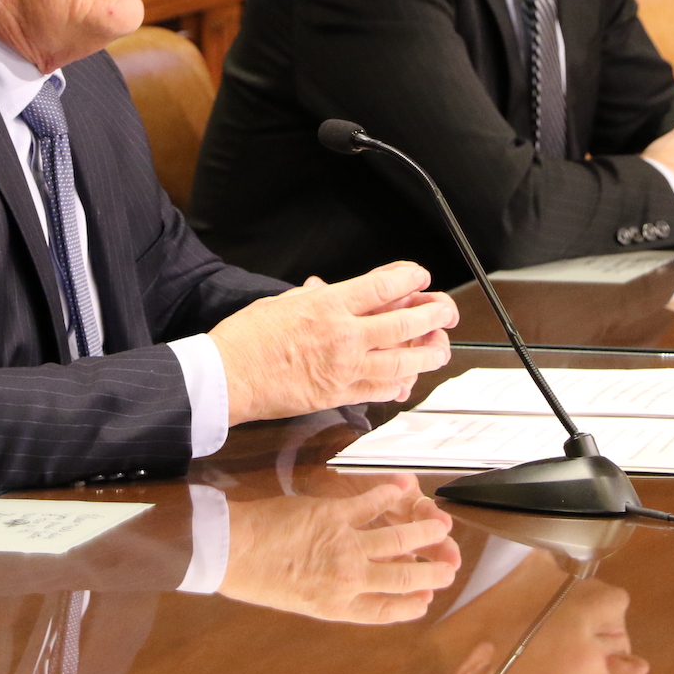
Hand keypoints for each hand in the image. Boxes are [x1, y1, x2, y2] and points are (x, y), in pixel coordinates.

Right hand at [210, 261, 456, 425]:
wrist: (227, 377)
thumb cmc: (246, 339)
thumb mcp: (283, 303)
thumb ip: (317, 298)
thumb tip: (333, 291)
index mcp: (328, 306)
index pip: (383, 286)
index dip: (410, 279)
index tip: (420, 277)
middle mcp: (343, 336)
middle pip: (404, 323)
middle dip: (433, 315)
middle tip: (446, 311)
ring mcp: (344, 369)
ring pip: (401, 361)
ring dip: (427, 354)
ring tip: (440, 348)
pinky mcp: (338, 396)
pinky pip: (380, 391)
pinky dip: (399, 385)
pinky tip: (408, 380)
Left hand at [219, 476, 460, 623]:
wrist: (234, 552)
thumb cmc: (261, 578)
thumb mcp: (304, 602)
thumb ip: (338, 597)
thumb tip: (362, 586)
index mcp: (339, 606)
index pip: (388, 610)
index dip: (413, 605)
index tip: (428, 599)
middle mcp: (349, 580)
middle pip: (403, 578)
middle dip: (431, 572)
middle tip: (449, 566)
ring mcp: (345, 546)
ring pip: (397, 540)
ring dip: (424, 532)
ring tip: (441, 526)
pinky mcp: (335, 514)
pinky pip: (373, 504)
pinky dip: (392, 494)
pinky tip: (405, 489)